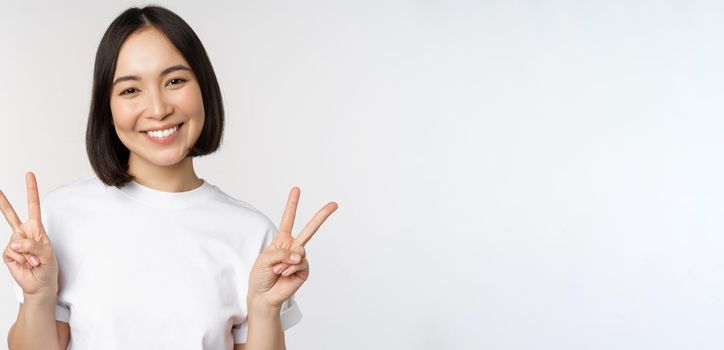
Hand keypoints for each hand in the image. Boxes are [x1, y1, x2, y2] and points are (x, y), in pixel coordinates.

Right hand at [1, 172, 58, 298]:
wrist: (40, 285)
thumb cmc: (48, 268)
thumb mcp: (47, 255)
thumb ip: (33, 245)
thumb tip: (15, 240)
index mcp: (36, 228)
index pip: (33, 206)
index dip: (31, 190)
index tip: (29, 174)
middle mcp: (24, 233)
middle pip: (10, 215)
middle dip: (3, 202)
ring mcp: (15, 243)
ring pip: (17, 241)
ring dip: (28, 254)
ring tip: (35, 262)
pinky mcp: (8, 253)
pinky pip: (13, 252)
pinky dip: (22, 259)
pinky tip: (27, 264)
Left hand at [247, 187, 337, 308]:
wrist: (263, 295)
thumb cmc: (260, 275)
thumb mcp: (264, 258)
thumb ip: (282, 252)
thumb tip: (300, 255)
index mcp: (282, 240)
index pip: (288, 219)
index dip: (292, 204)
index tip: (296, 189)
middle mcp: (293, 247)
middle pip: (310, 229)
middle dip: (322, 216)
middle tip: (334, 204)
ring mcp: (299, 258)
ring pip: (301, 250)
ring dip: (286, 261)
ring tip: (277, 270)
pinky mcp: (304, 270)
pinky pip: (301, 263)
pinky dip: (290, 268)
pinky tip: (283, 274)